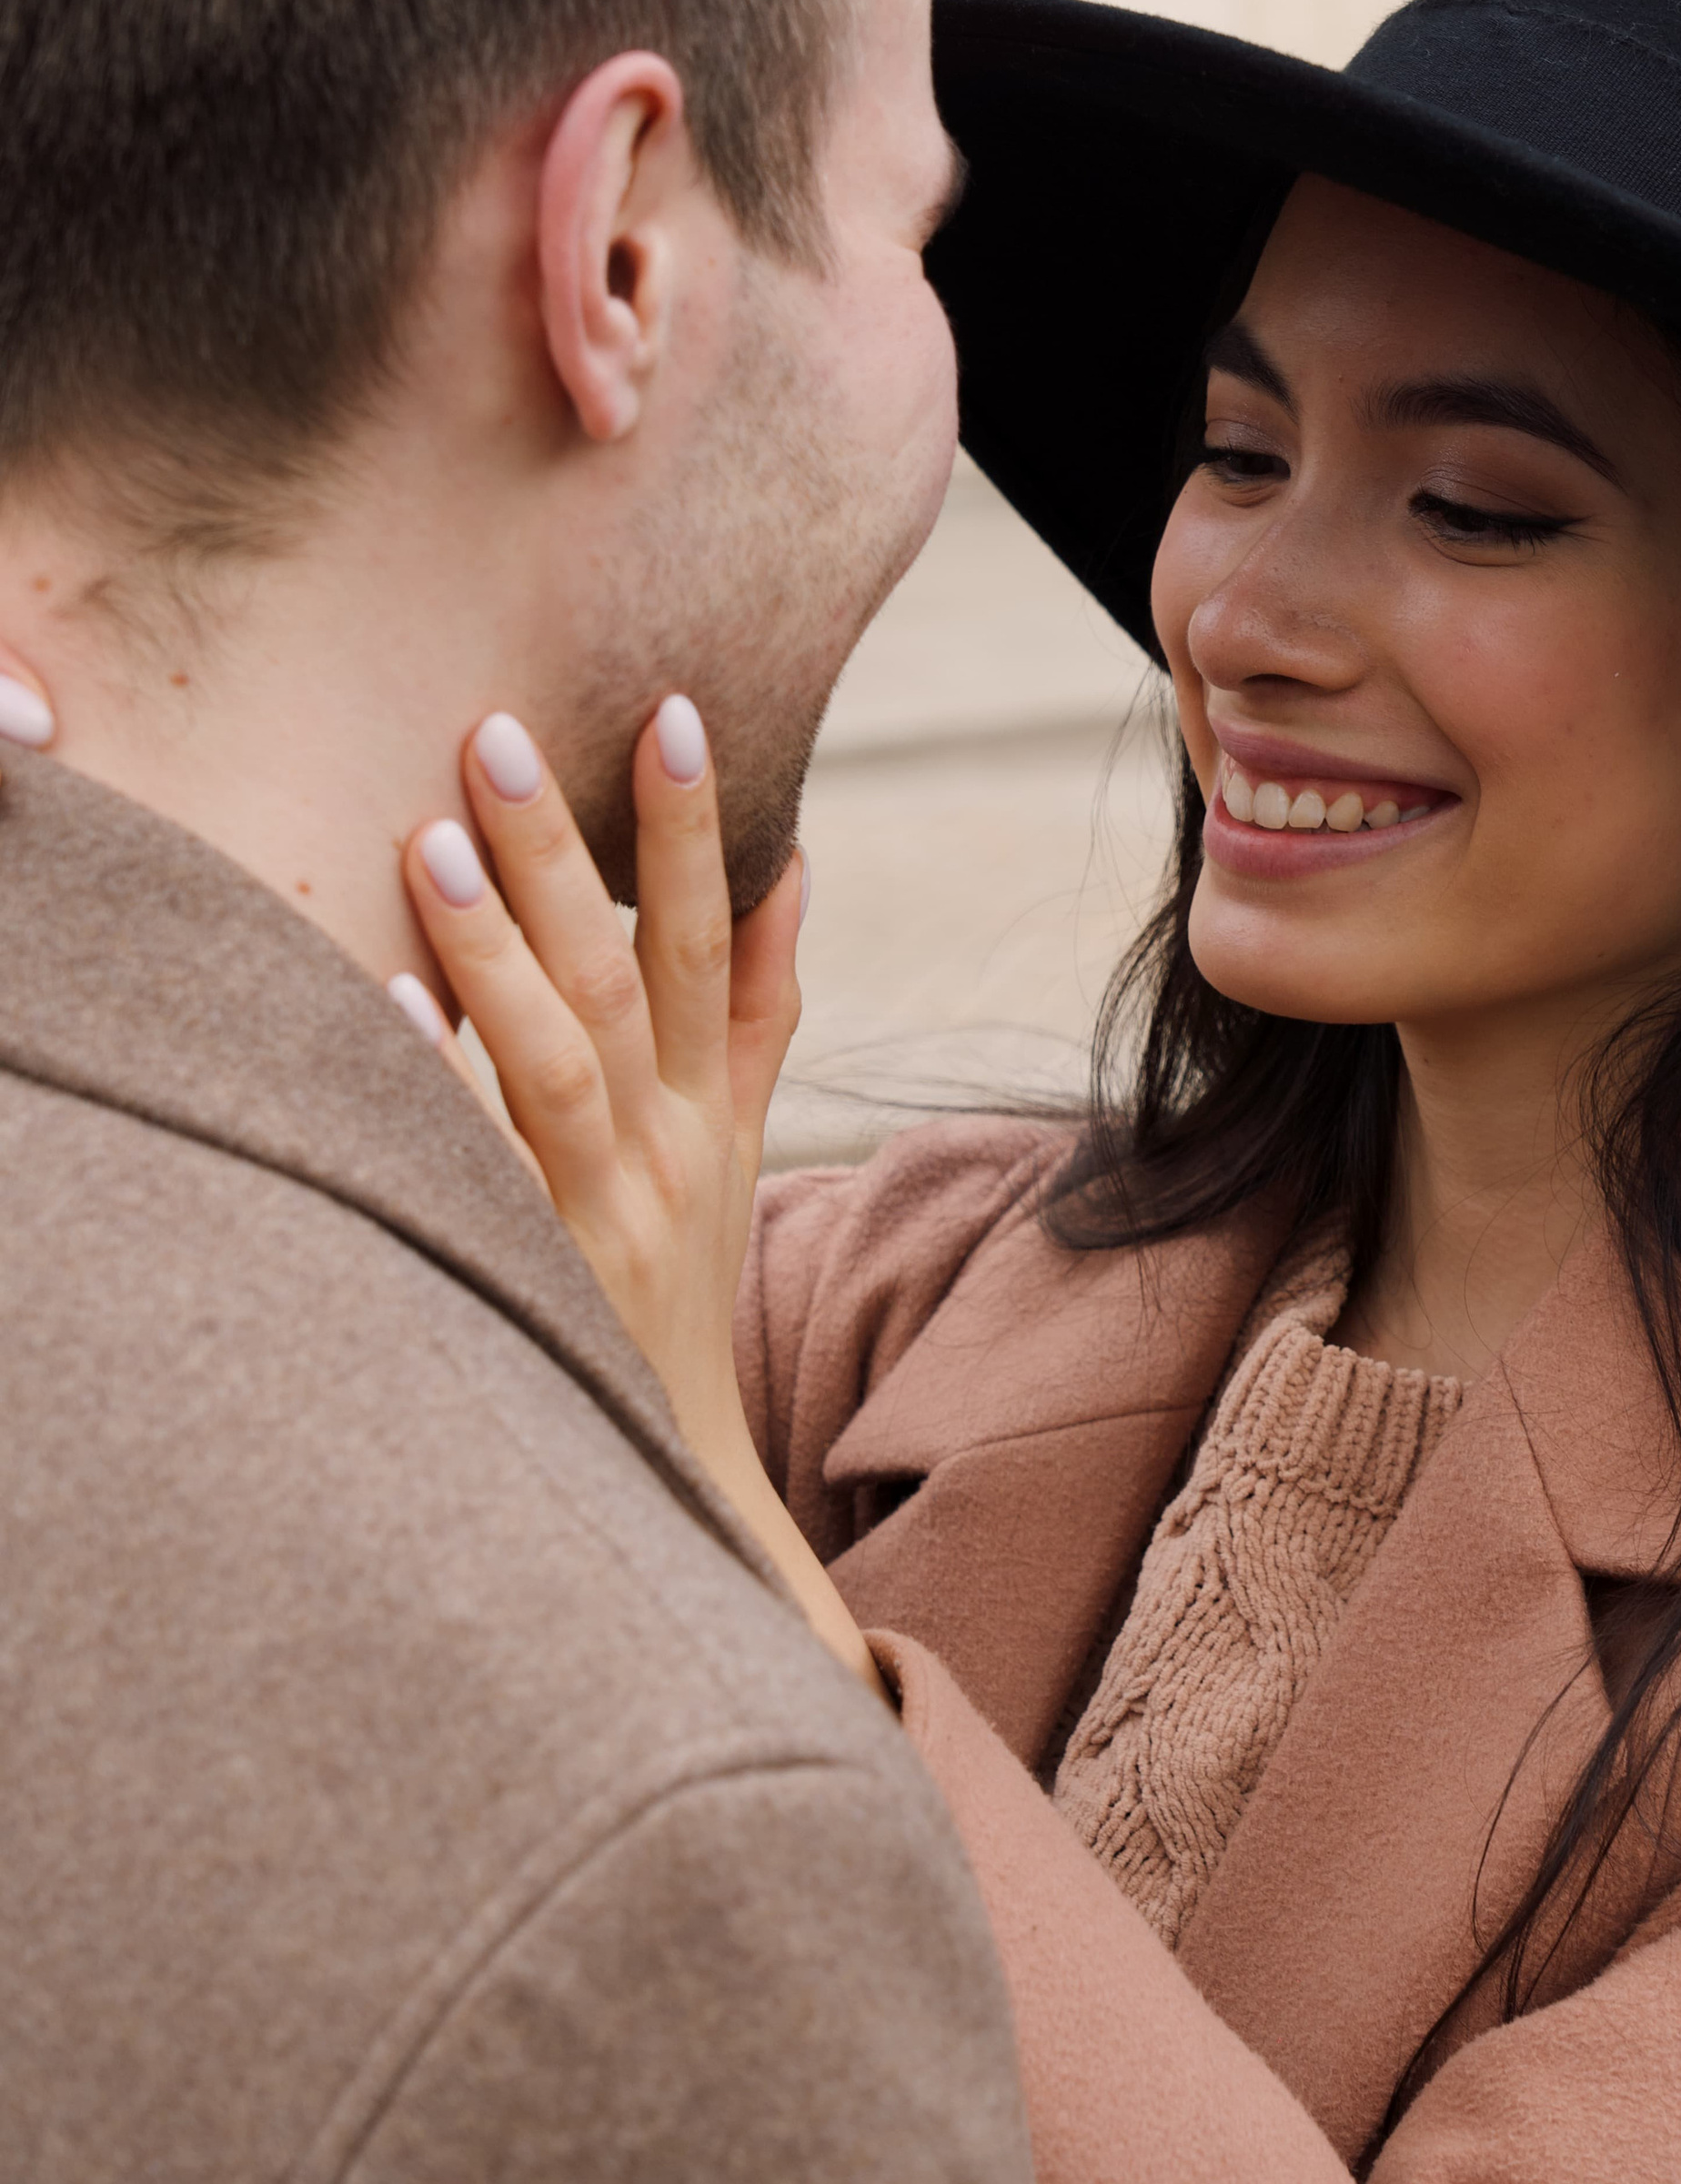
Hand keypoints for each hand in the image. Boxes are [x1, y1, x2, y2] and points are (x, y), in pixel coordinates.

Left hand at [395, 698, 886, 1702]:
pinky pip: (479, 1170)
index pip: (716, 950)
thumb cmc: (681, 1291)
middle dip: (572, 855)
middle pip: (625, 986)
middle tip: (499, 735)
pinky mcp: (531, 1273)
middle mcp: (665, 1158)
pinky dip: (437, 1083)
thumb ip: (765, 1012)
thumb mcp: (740, 1145)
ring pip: (560, 1065)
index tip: (674, 715)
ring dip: (501, 948)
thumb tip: (795, 865)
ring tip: (436, 838)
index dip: (698, 835)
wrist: (670, 1468)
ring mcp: (599, 1219)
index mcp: (714, 1117)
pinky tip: (383, 1003)